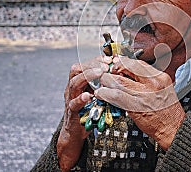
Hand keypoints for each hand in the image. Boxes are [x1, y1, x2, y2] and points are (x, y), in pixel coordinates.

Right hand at [57, 56, 111, 170]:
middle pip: (77, 69)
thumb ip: (104, 84)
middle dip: (92, 64)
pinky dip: (81, 99)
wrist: (76, 131)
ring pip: (74, 83)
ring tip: (99, 73)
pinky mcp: (71, 111)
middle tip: (106, 65)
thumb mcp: (98, 94)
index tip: (109, 59)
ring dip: (87, 76)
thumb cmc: (90, 110)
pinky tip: (88, 96)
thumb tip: (120, 73)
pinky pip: (73, 103)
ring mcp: (71, 98)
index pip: (85, 64)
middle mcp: (73, 87)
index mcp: (80, 81)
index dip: (97, 59)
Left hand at [95, 56, 184, 149]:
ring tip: (103, 84)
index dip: (123, 62)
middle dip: (113, 69)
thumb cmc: (167, 110)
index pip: (137, 62)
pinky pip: (115, 96)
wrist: (174, 128)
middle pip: (126, 68)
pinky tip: (102, 94)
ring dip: (106, 81)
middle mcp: (152, 83)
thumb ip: (147, 78)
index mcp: (159, 77)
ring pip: (118, 81)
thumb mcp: (163, 87)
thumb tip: (128, 71)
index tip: (116, 65)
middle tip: (108, 74)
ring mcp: (143, 95)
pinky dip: (105, 94)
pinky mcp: (135, 107)